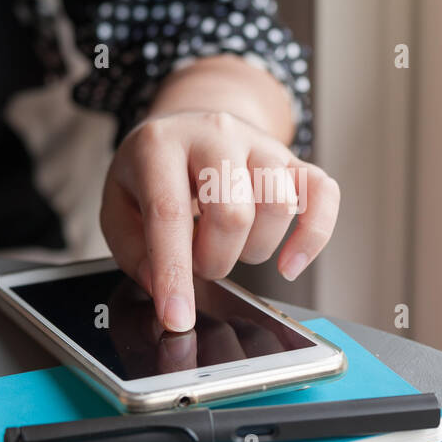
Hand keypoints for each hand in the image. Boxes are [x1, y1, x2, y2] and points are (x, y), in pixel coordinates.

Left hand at [99, 109, 340, 332]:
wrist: (188, 125)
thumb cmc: (152, 172)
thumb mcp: (118, 204)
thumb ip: (133, 250)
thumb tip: (165, 286)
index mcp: (160, 145)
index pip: (170, 214)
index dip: (175, 272)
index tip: (177, 317)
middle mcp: (215, 135)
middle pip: (232, 213)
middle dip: (215, 260)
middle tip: (198, 261)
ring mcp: (259, 143)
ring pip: (278, 205)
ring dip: (254, 249)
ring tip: (229, 247)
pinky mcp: (292, 158)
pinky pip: (323, 193)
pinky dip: (313, 236)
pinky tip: (290, 263)